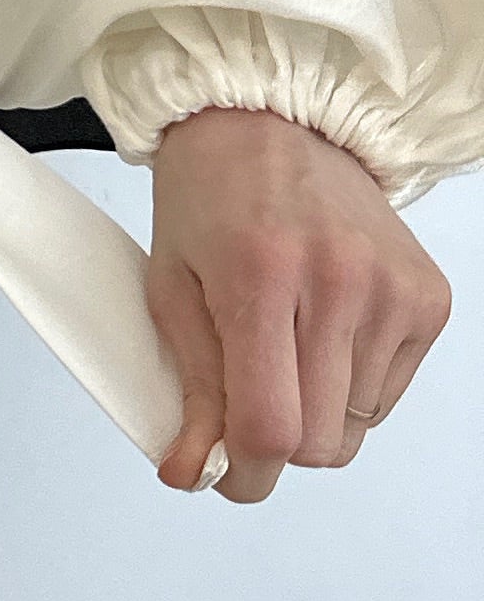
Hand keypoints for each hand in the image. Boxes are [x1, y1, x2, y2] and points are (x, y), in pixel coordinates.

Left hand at [145, 103, 450, 499]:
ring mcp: (392, 290)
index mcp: (261, 279)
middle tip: (248, 403)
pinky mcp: (428, 297)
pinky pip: (389, 394)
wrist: (272, 124)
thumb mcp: (172, 289)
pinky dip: (352, 387)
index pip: (271, 427)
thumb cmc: (210, 199)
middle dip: (277, 444)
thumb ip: (191, 389)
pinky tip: (323, 333)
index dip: (247, 473)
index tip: (230, 476)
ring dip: (316, 413)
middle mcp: (339, 283)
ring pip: (357, 426)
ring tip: (284, 348)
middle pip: (320, 441)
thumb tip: (194, 473)